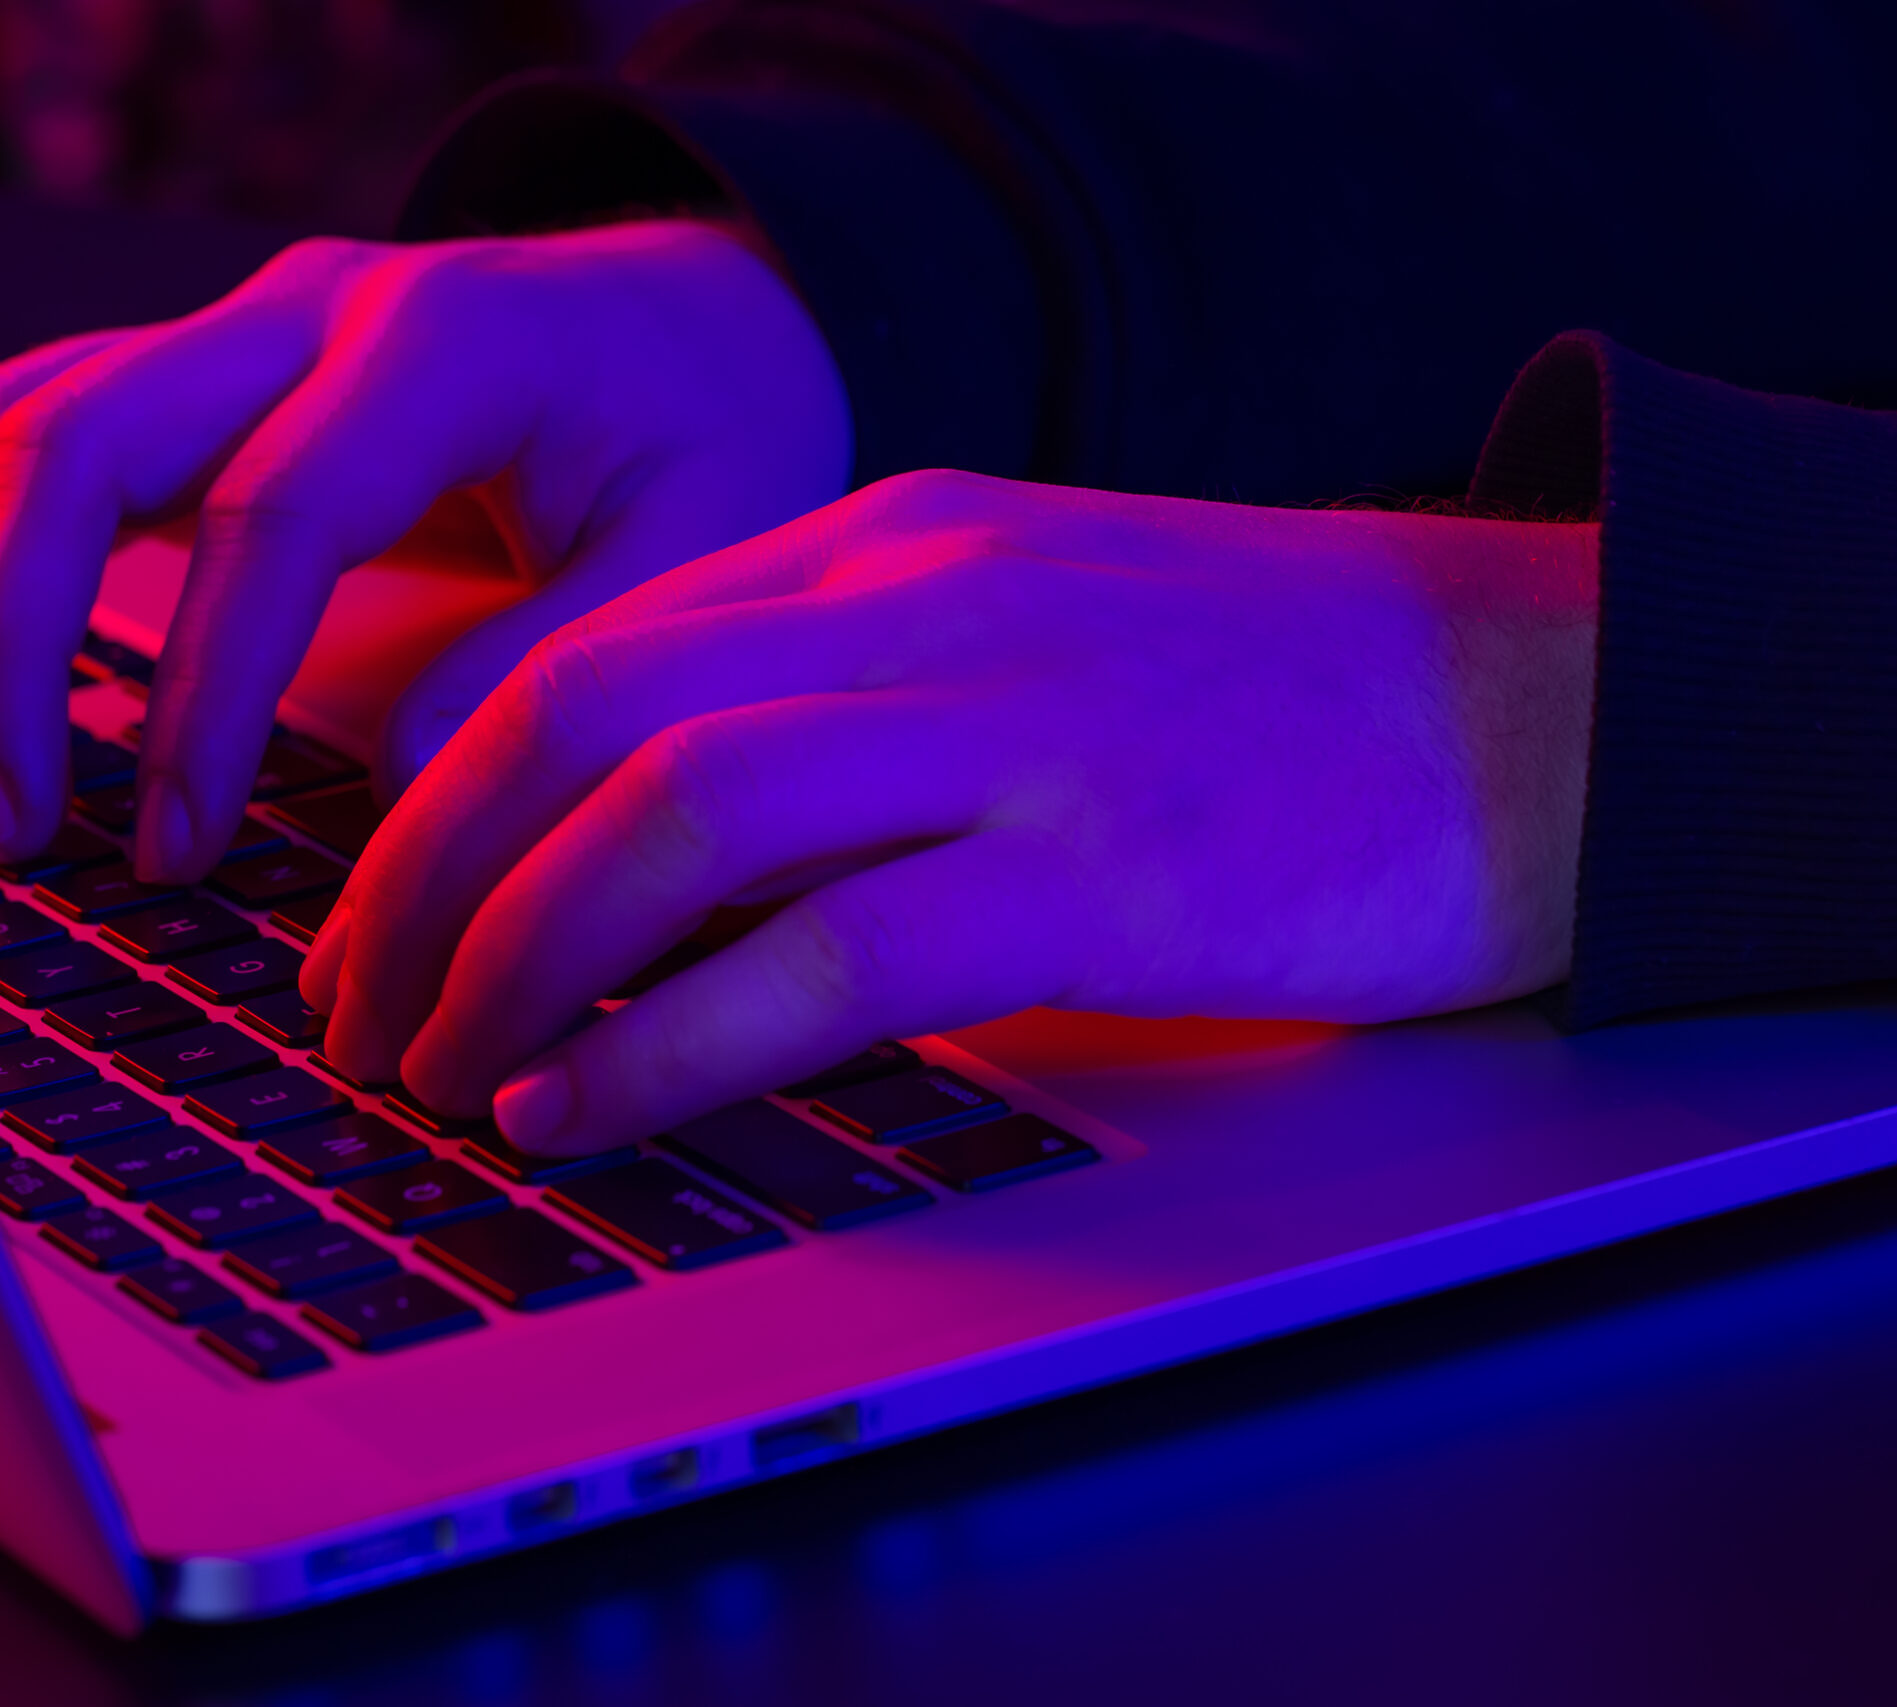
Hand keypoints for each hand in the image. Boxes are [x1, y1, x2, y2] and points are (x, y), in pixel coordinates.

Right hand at [0, 220, 849, 877]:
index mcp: (446, 339)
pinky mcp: (201, 381)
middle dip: (2, 646)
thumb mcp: (706, 553)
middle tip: (10, 835)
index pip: (270, 514)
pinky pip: (34, 447)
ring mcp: (237, 330)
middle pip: (70, 438)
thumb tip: (388, 805)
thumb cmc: (711, 440)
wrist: (700, 327)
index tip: (175, 852)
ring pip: (14, 430)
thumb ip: (554, 665)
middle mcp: (309, 306)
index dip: (202, 697)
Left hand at [304, 471, 1600, 1153]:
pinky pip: (825, 953)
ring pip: (671, 814)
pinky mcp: (1101, 869)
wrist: (1539, 703)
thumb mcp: (1021, 626)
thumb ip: (840, 696)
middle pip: (580, 715)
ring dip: (512, 958)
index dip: (437, 796)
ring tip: (443, 1073)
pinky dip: (668, 1042)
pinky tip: (587, 1112)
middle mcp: (923, 605)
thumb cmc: (1269, 692)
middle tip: (357, 1014)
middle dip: (422, 879)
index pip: (587, 649)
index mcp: (888, 544)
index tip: (374, 916)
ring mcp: (1014, 726)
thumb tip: (637, 839)